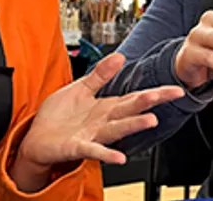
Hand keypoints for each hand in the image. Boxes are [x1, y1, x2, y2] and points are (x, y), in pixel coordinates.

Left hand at [11, 53, 183, 190]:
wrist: (36, 138)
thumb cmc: (59, 116)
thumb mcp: (81, 88)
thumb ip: (100, 74)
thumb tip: (119, 56)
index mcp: (106, 107)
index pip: (134, 98)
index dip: (155, 93)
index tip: (176, 89)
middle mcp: (103, 122)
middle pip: (130, 110)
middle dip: (148, 102)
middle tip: (166, 95)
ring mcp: (92, 135)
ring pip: (116, 128)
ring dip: (133, 125)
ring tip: (150, 120)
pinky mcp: (77, 146)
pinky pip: (93, 150)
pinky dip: (106, 153)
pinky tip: (119, 157)